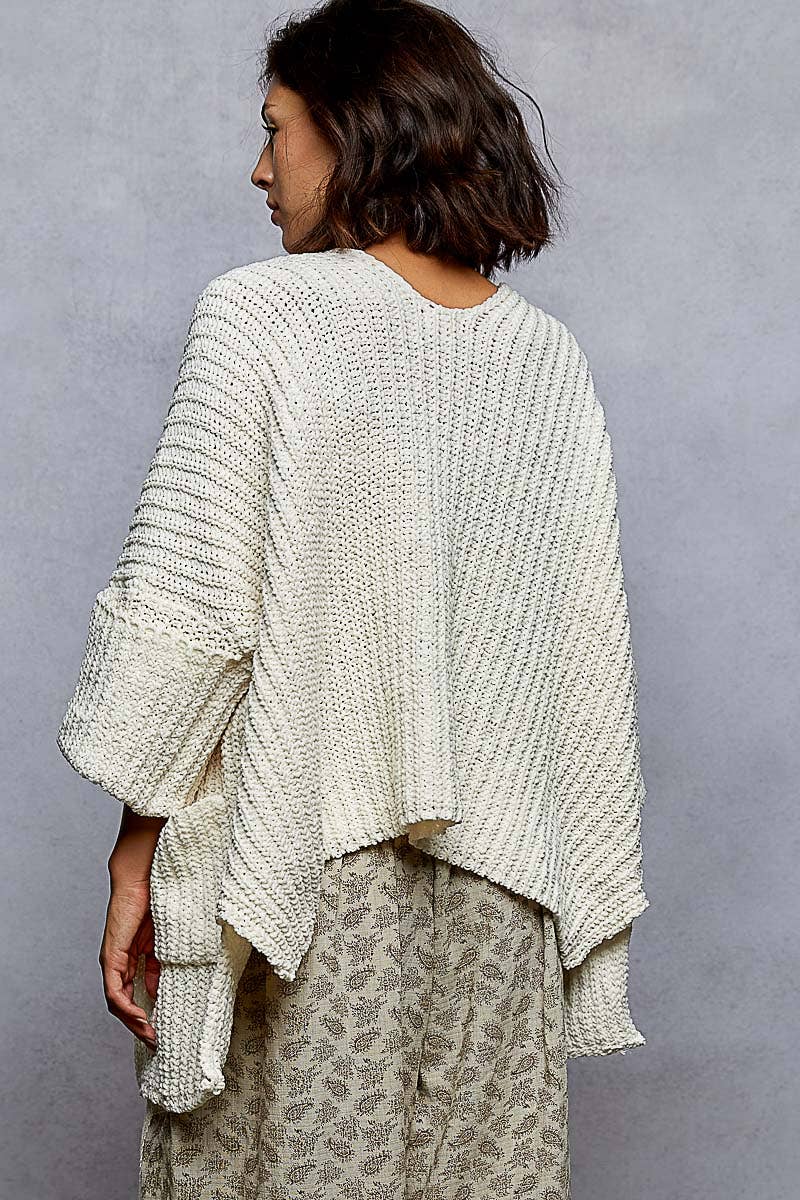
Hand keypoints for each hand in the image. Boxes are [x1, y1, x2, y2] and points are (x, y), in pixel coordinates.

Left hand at [99, 883, 160, 1051]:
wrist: (141, 881)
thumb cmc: (153, 905)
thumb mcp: (160, 945)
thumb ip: (157, 968)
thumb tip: (157, 992)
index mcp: (129, 960)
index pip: (131, 996)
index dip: (143, 1016)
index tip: (159, 1030)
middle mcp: (116, 965)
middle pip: (121, 1005)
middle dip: (138, 1027)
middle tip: (155, 1042)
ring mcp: (111, 962)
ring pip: (116, 1003)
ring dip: (132, 1022)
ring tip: (149, 1035)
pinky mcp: (111, 957)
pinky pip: (115, 990)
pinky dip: (126, 1007)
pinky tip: (140, 1017)